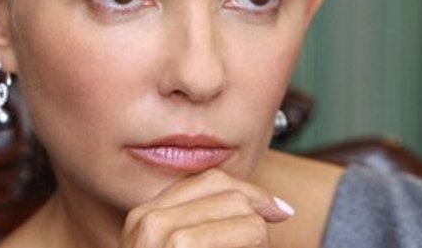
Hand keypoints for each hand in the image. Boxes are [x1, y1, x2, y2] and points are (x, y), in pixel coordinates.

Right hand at [120, 169, 293, 247]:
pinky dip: (257, 243)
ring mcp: (159, 234)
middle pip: (224, 188)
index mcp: (143, 217)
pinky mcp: (180, 246)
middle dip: (256, 209)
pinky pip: (250, 231)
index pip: (206, 180)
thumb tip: (259, 207)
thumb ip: (200, 226)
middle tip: (273, 228)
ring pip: (242, 210)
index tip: (279, 210)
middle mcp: (146, 219)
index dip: (248, 191)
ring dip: (257, 235)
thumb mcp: (177, 245)